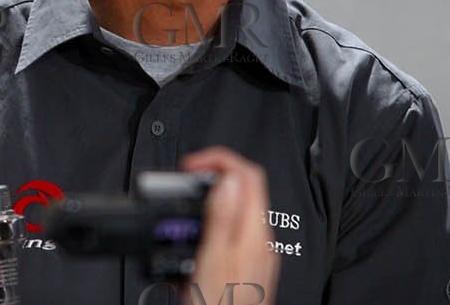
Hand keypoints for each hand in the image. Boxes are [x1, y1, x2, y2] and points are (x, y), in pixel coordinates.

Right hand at [182, 148, 278, 304]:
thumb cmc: (219, 304)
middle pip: (246, 187)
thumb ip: (220, 215)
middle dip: (215, 173)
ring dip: (215, 195)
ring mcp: (258, 252)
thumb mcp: (211, 257)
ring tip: (190, 201)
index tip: (192, 166)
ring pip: (241, 206)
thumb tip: (226, 178)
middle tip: (188, 178)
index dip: (218, 159)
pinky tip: (200, 231)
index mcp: (253, 231)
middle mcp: (261, 239)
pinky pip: (237, 228)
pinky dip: (218, 218)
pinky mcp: (251, 264)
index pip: (247, 173)